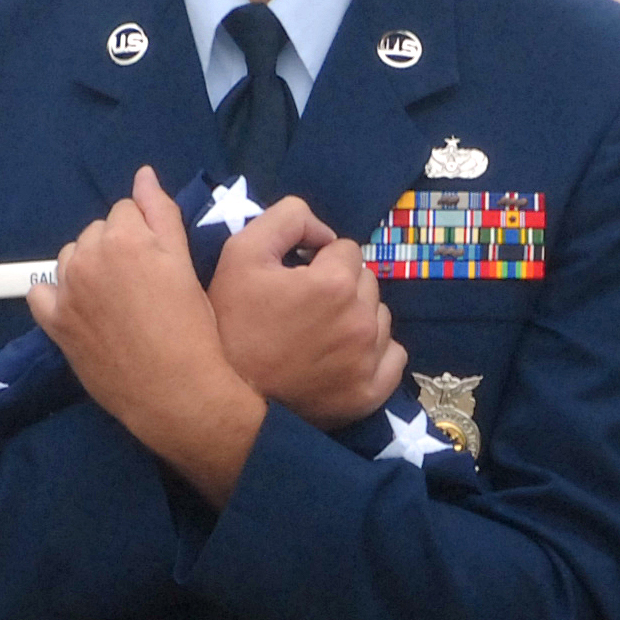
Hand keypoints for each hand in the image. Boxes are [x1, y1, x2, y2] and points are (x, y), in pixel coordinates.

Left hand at [28, 166, 265, 503]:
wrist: (175, 392)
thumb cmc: (191, 327)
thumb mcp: (184, 264)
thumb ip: (160, 213)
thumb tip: (143, 174)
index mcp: (126, 237)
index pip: (126, 210)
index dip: (145, 234)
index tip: (158, 263)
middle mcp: (89, 256)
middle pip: (96, 232)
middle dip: (115, 248)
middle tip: (142, 286)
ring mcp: (67, 290)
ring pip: (71, 257)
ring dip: (88, 268)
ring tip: (115, 301)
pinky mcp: (54, 323)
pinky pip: (40, 292)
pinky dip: (56, 294)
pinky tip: (79, 309)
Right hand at [206, 196, 405, 430]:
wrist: (225, 399)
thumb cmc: (231, 323)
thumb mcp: (241, 253)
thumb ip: (287, 220)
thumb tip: (324, 233)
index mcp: (334, 283)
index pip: (345, 249)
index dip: (317, 261)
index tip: (294, 282)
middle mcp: (361, 320)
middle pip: (365, 281)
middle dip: (340, 287)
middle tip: (304, 310)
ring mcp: (369, 360)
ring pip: (380, 316)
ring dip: (357, 317)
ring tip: (319, 335)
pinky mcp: (371, 394)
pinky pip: (394, 356)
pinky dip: (375, 353)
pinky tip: (344, 357)